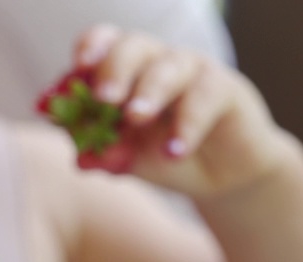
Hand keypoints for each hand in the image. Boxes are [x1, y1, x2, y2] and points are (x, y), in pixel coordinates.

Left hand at [69, 25, 293, 197]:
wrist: (220, 176)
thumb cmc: (165, 155)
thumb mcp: (129, 159)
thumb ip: (104, 154)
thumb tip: (80, 159)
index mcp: (125, 71)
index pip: (103, 43)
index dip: (89, 49)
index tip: (78, 70)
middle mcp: (156, 61)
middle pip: (132, 46)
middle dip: (114, 69)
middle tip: (104, 97)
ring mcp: (191, 71)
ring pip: (168, 67)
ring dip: (149, 91)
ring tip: (136, 118)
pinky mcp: (225, 88)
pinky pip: (205, 95)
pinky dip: (188, 123)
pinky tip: (174, 152)